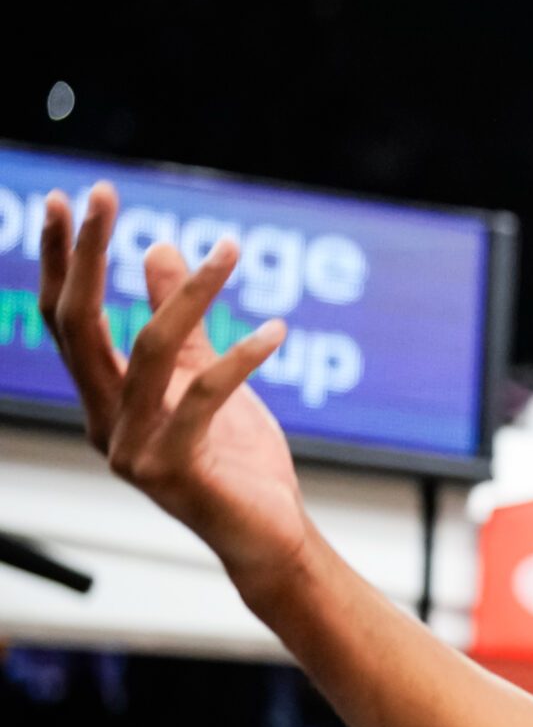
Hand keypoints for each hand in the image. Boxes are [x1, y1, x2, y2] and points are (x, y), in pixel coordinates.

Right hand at [37, 183, 310, 590]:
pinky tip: (276, 329)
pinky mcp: (173, 469)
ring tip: (232, 249)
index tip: (66, 197)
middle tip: (101, 191)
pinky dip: (241, 358)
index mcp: (102, 399)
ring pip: (149, 350)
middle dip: (85, 254)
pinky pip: (204, 396)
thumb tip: (157, 249)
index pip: (66, 318)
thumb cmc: (235, 458)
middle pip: (79, 325)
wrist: (266, 534)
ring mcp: (131, 448)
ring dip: (192, 293)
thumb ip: (179, 320)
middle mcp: (102, 422)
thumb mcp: (204, 375)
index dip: (61, 259)